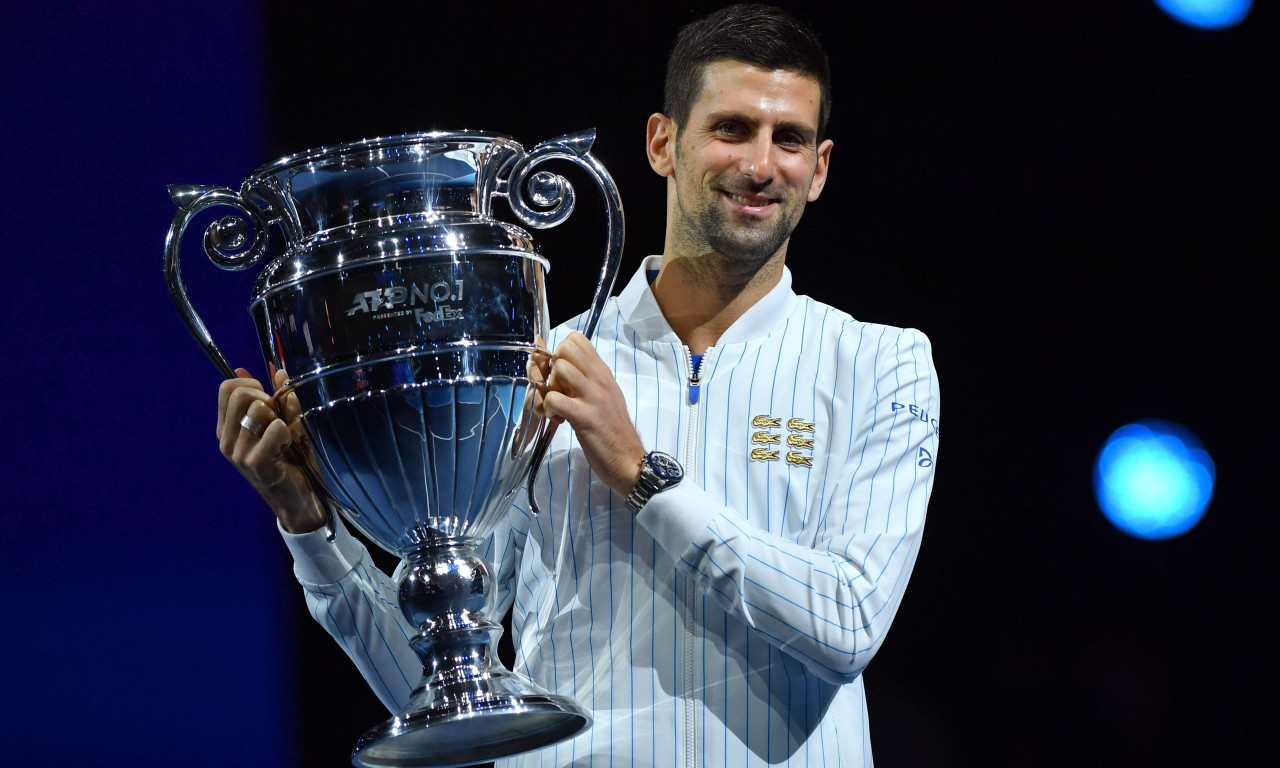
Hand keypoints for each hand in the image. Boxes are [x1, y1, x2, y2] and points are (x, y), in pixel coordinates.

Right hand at [216, 367, 326, 532]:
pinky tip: (288, 447)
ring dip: (279, 417)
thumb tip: (268, 369)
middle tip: (278, 419)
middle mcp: (227, 440)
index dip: (252, 384)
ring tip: (284, 437)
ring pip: (258, 408)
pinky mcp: (256, 462)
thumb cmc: (291, 460)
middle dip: (266, 397)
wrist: (299, 499)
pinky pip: (275, 427)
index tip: (268, 399)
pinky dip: (288, 431)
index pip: (226, 388)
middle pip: (240, 393)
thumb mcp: (284, 422)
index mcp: (227, 428)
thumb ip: (275, 396)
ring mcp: (238, 453)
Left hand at [539, 332, 644, 496]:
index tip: (561, 375)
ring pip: (558, 369)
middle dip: (552, 367)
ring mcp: (593, 397)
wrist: (629, 460)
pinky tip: (557, 419)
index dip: (560, 353)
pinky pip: (553, 398)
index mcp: (603, 373)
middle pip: (565, 348)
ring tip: (556, 405)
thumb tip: (567, 368)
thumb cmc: (614, 430)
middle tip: (556, 389)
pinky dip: (548, 409)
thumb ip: (589, 380)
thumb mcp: (607, 396)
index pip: (577, 339)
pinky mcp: (584, 416)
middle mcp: (599, 379)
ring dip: (548, 387)